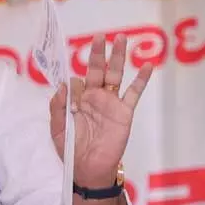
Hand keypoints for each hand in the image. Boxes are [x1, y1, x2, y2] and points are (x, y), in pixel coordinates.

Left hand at [49, 35, 152, 189]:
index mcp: (77, 101)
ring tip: (120, 38)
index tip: (71, 86)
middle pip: (97, 70)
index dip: (72, 82)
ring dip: (118, 57)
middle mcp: (94, 98)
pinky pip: (134, 93)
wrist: (89, 169)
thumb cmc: (71, 151)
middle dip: (97, 53)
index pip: (76, 81)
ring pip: (115, 75)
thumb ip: (57, 107)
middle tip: (99, 36)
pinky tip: (147, 65)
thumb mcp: (57, 130)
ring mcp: (110, 103)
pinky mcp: (124, 112)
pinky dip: (141, 79)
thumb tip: (62, 85)